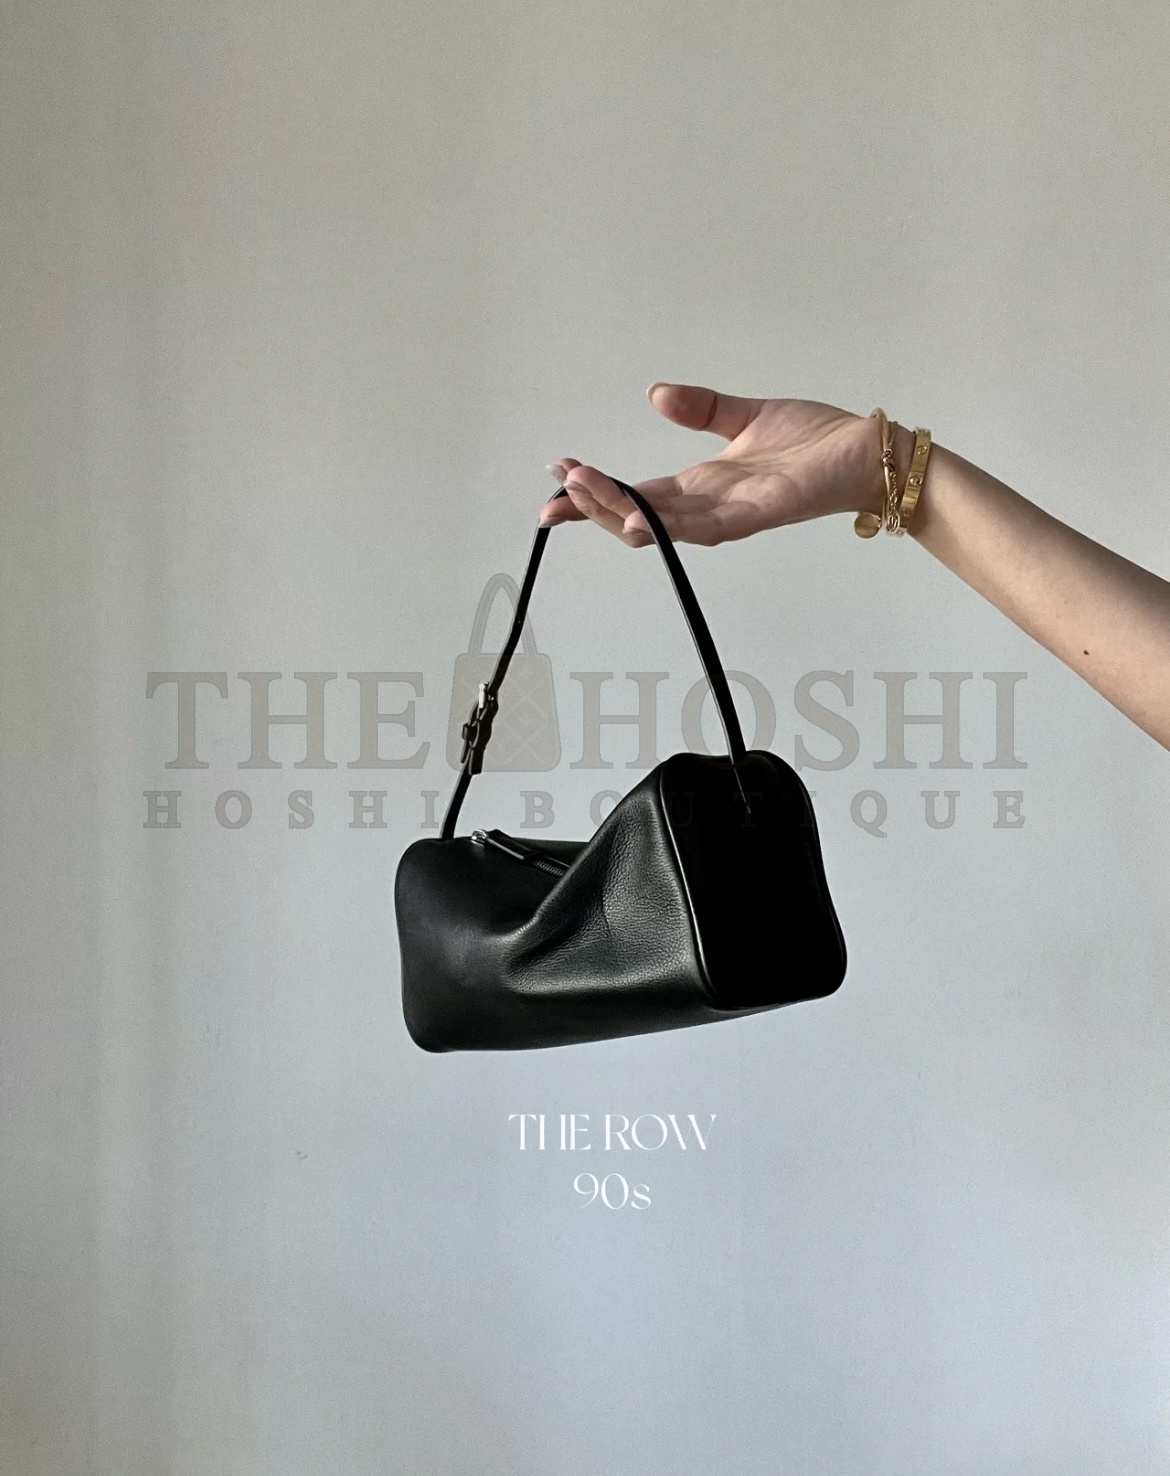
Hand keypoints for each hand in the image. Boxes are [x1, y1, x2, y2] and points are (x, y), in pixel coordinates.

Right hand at [542, 383, 903, 547]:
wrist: (865, 452)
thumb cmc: (815, 441)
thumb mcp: (745, 416)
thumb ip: (701, 409)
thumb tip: (657, 394)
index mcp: (702, 485)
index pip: (636, 494)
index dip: (596, 489)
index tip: (558, 475)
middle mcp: (709, 507)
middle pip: (636, 517)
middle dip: (591, 507)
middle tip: (554, 492)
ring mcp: (730, 515)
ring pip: (659, 526)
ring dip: (615, 513)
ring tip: (578, 494)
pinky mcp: (757, 514)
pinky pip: (703, 527)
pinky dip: (666, 527)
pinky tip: (635, 520)